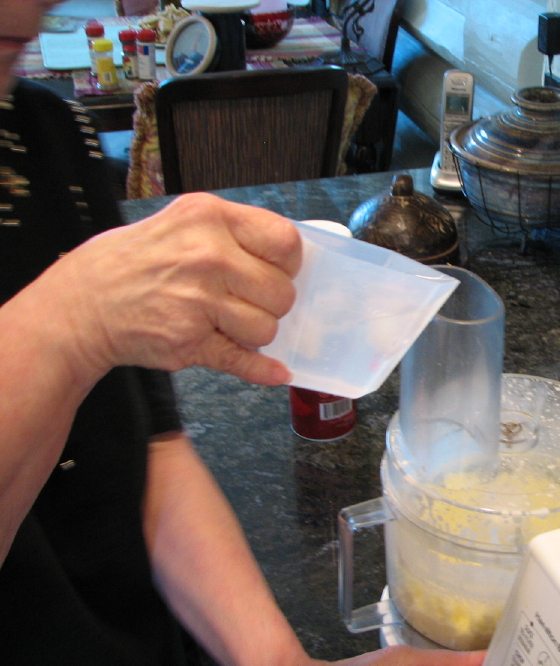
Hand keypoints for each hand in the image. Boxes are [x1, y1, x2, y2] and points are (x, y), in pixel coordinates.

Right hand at [32, 193, 300, 385]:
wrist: (84, 303)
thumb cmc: (139, 261)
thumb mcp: (185, 222)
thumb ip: (237, 236)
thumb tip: (292, 262)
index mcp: (210, 217)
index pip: (286, 242)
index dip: (289, 263)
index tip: (277, 271)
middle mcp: (207, 255)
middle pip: (282, 292)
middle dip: (271, 303)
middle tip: (245, 301)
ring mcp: (199, 300)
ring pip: (266, 329)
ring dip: (254, 332)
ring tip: (225, 321)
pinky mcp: (191, 341)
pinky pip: (245, 360)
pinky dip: (263, 370)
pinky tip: (274, 370)